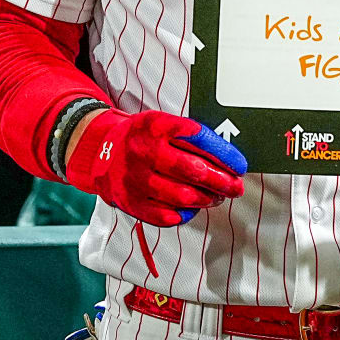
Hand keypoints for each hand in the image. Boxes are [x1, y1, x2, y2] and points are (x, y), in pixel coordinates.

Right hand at [66, 109, 247, 226]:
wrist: (99, 152)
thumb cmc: (141, 139)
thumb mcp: (161, 124)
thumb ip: (190, 137)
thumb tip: (228, 158)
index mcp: (155, 125)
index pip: (198, 137)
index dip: (224, 153)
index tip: (239, 164)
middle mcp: (143, 151)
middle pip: (193, 170)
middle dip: (222, 181)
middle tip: (235, 186)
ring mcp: (135, 179)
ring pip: (183, 196)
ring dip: (207, 199)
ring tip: (217, 197)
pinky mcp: (130, 202)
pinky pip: (166, 216)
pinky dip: (185, 214)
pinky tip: (193, 208)